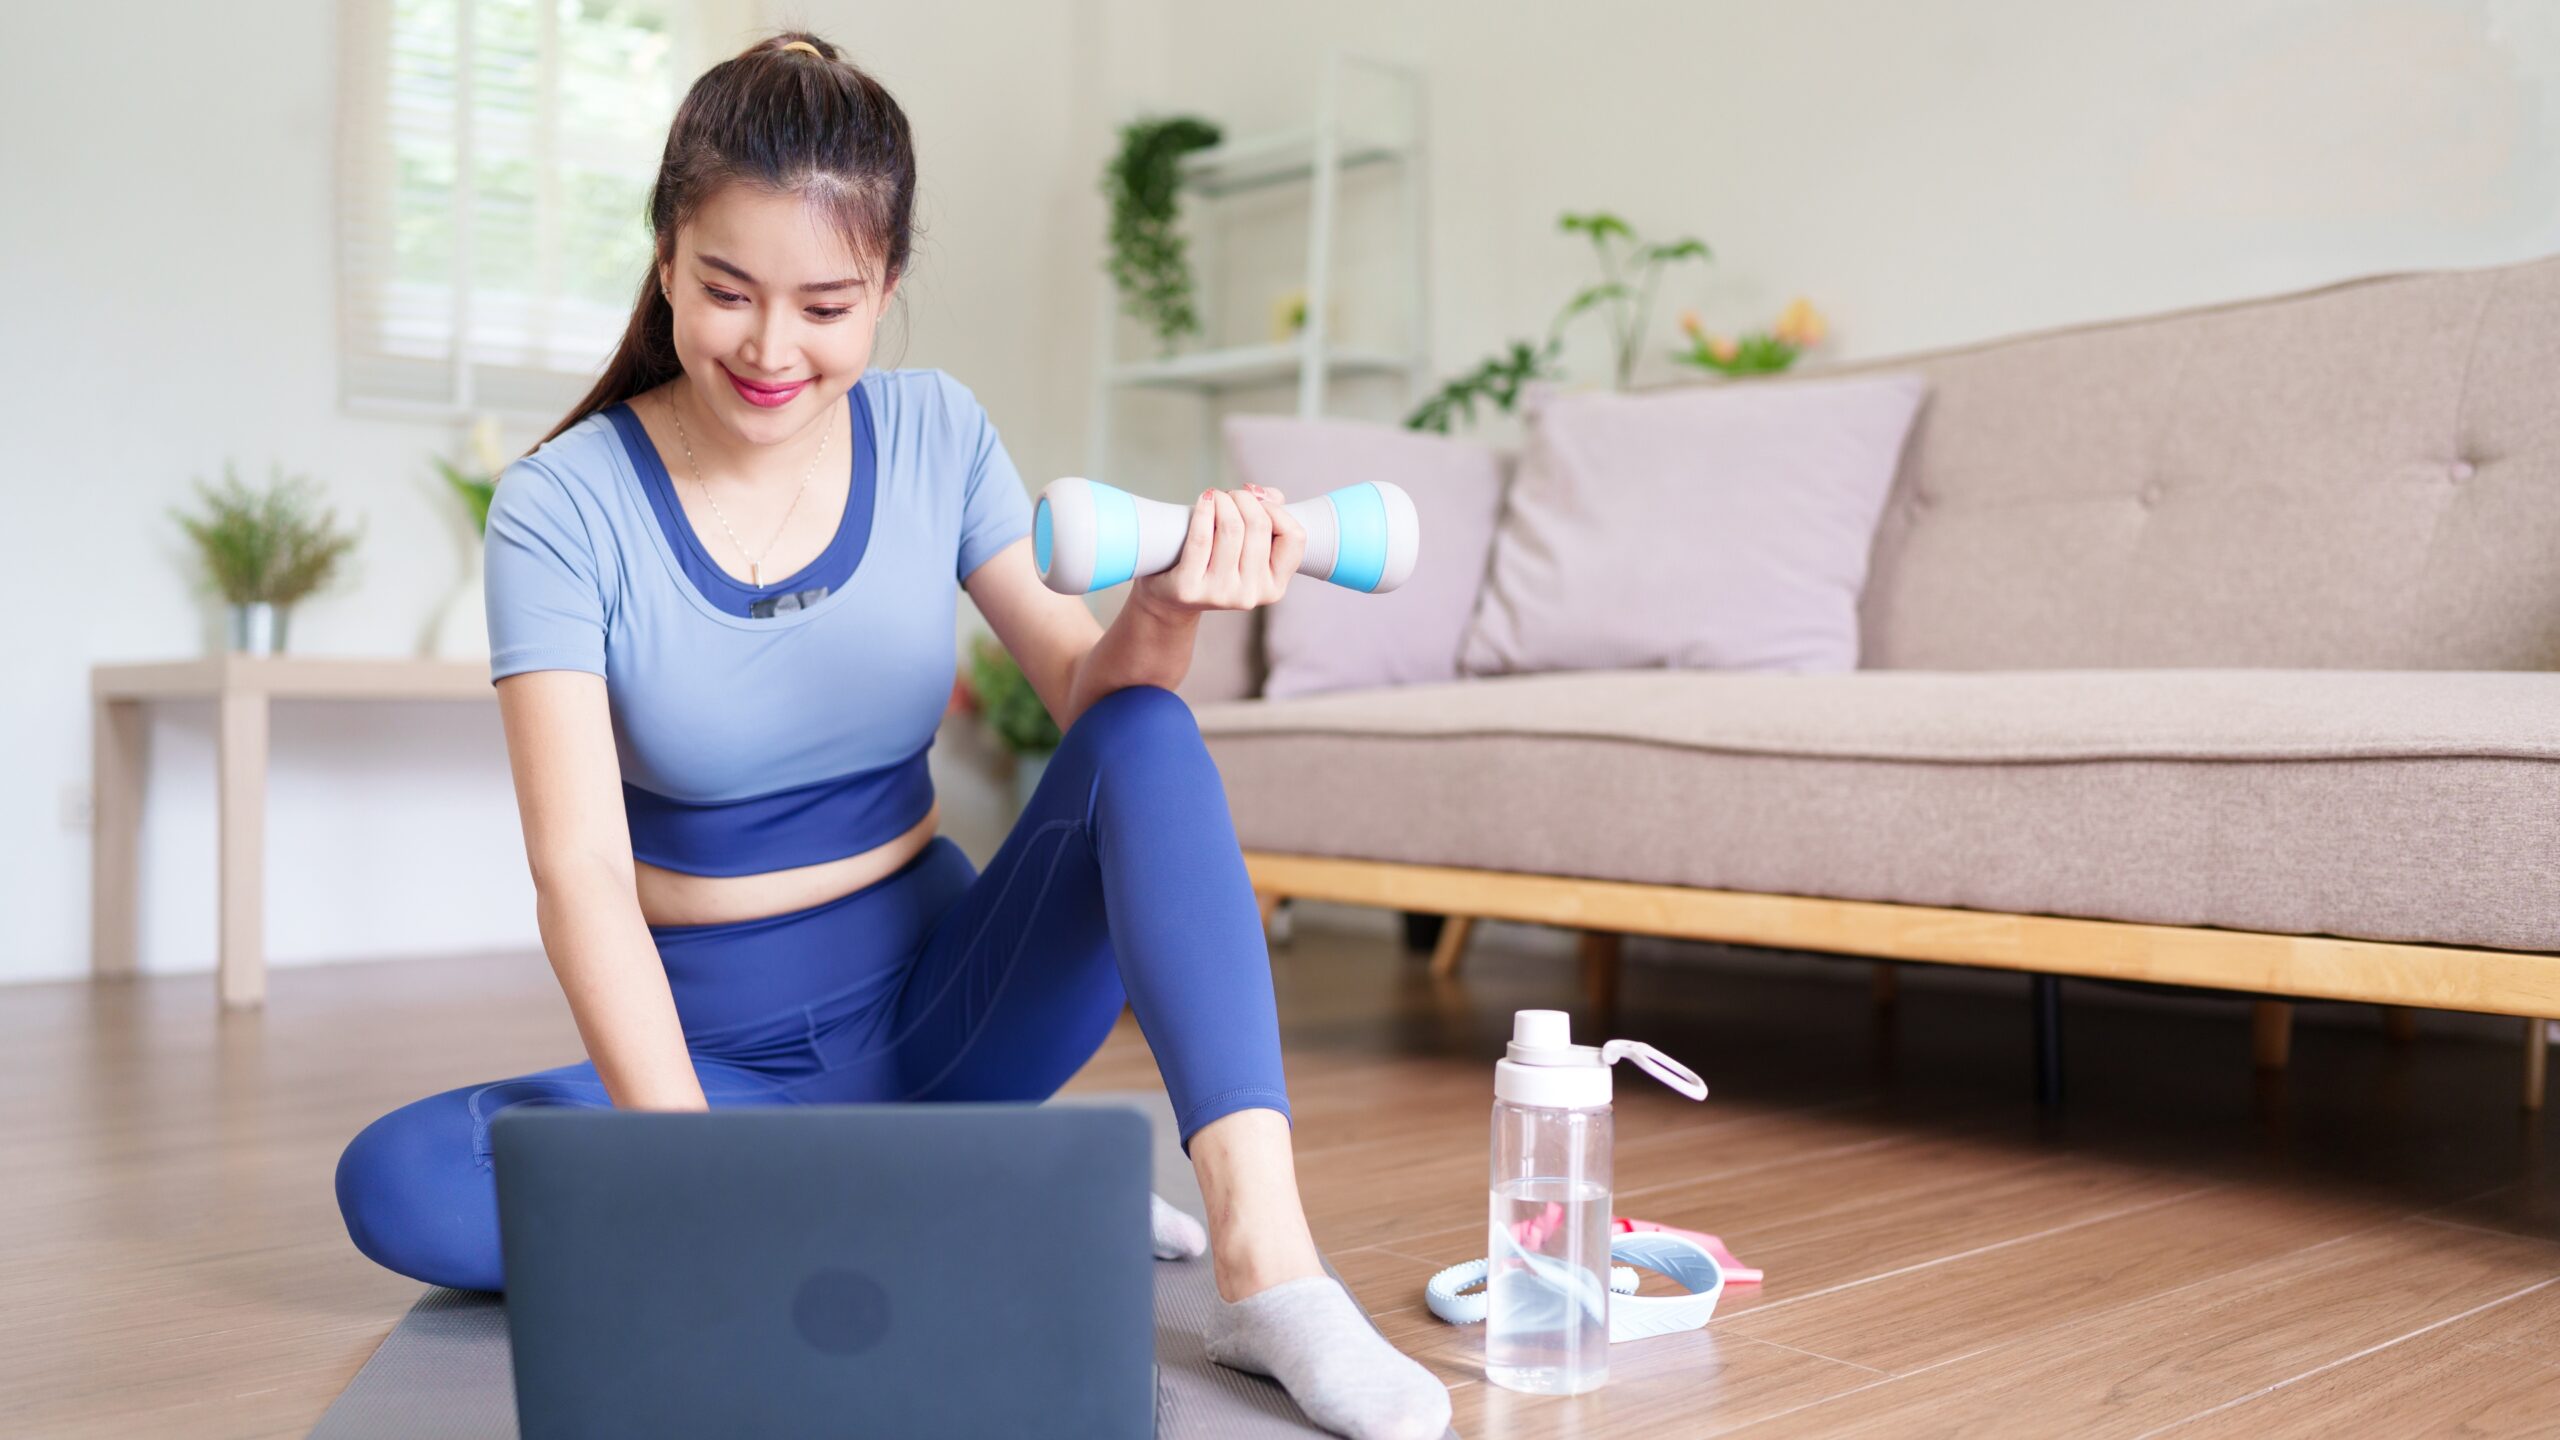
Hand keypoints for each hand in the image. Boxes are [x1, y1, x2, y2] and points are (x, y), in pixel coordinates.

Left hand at [1129, 483, 1305, 620]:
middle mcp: (1252, 595)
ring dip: (1223, 500)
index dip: (1277, 510)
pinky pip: (1201, 538)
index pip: (1294, 537)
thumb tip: (1269, 495)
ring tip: (1216, 497)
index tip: (1259, 501)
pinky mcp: (1190, 589)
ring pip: (1231, 528)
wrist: (1173, 598)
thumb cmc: (1216, 563)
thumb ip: (1269, 519)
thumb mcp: (1248, 548)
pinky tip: (1204, 500)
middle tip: (1231, 495)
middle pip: (1259, 526)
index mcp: (1274, 587)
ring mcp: (1221, 595)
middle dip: (1245, 499)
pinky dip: (1204, 511)